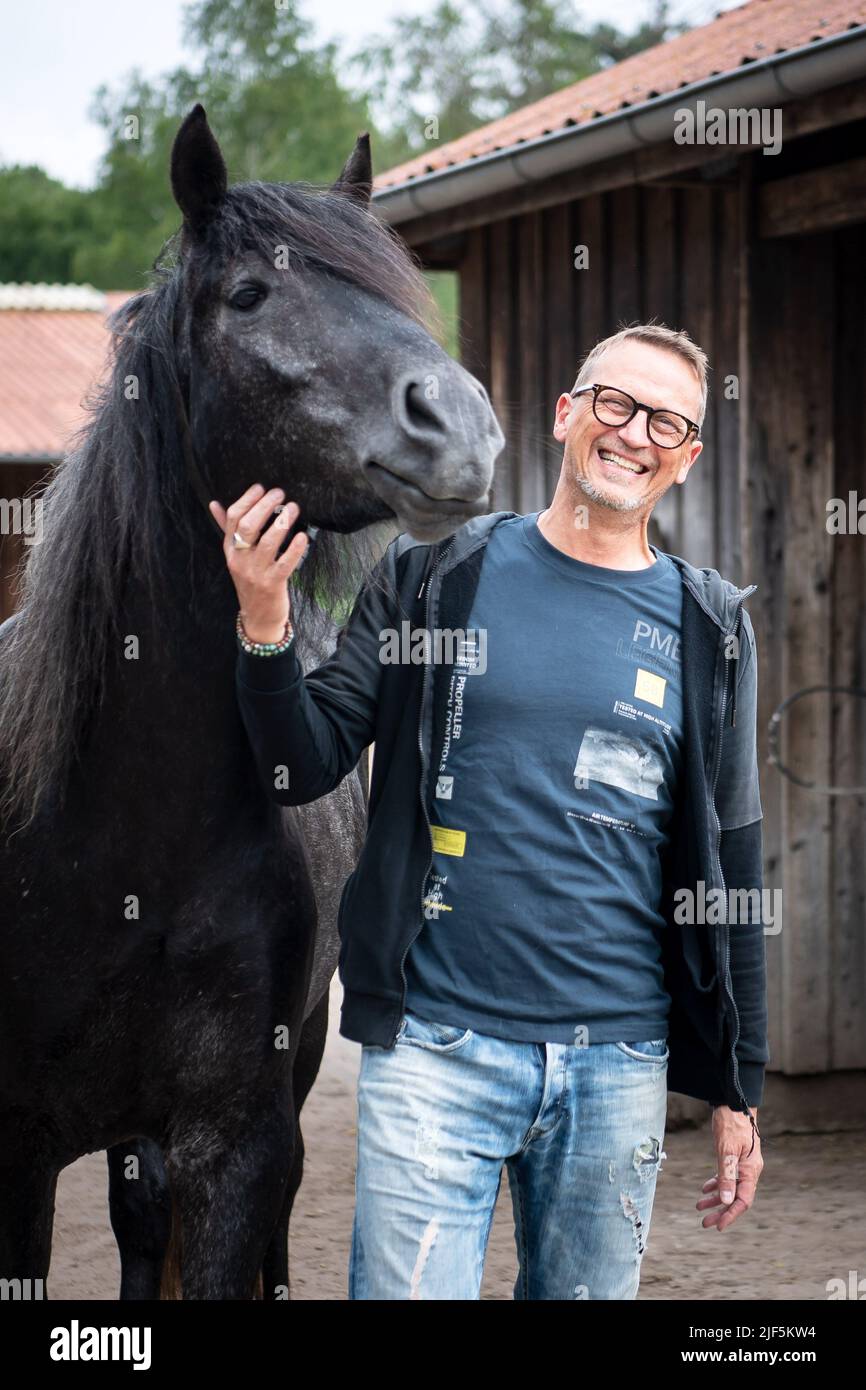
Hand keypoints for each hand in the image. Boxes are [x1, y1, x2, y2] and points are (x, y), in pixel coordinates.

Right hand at [209, 485, 308, 643]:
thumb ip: (227, 529)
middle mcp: (240, 559)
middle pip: (248, 526)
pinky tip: (303, 536)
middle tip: (280, 493)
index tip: (260, 487)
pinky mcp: (273, 584)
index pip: (233, 519)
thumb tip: (214, 503)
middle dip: (265, 506)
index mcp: (230, 549)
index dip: (247, 500)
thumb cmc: (250, 581)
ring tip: (293, 508)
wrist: (258, 618)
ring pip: (267, 542)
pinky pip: (285, 563)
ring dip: (282, 522)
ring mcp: (256, 572)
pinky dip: (295, 548)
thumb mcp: (236, 556)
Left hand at [696, 1105, 762, 1231]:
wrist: (734, 1102)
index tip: (718, 1225)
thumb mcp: (727, 1149)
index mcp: (750, 1170)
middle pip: (736, 1197)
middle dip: (720, 1211)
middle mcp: (748, 1170)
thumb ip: (726, 1175)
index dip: (730, 1214)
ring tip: (699, 1206)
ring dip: (716, 1199)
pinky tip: (705, 1189)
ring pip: (730, 1188)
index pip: (743, 1200)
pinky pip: (727, 1176)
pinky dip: (716, 1184)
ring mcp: (742, 1164)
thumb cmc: (731, 1123)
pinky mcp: (735, 1157)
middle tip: (705, 1222)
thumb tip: (726, 1199)